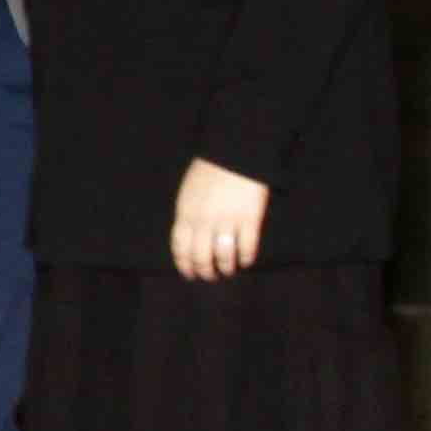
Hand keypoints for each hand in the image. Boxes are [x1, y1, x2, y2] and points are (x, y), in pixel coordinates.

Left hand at [169, 156, 269, 279]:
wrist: (233, 154)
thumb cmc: (208, 172)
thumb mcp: (187, 194)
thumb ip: (187, 217)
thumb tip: (188, 241)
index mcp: (185, 213)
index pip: (180, 249)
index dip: (185, 266)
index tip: (190, 274)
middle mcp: (204, 221)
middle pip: (202, 257)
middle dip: (206, 272)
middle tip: (211, 277)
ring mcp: (227, 221)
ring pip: (224, 257)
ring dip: (226, 268)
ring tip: (229, 270)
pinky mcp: (249, 220)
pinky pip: (247, 247)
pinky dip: (246, 258)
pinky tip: (246, 261)